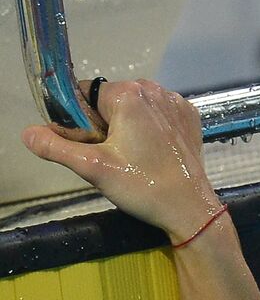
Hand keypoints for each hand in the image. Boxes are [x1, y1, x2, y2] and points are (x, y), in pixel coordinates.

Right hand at [21, 79, 221, 241]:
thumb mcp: (92, 167)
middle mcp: (154, 90)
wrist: (191, 209)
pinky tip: (152, 153)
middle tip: (113, 158)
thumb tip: (29, 133)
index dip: (79, 121)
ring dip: (125, 128)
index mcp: (129, 94)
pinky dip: (149, 129)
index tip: (89, 146)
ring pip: (133, 108)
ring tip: (133, 158)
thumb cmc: (143, 187)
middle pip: (109, 101)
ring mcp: (175, 103)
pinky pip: (156, 115)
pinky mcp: (189, 117)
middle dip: (103, 125)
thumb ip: (55, 147)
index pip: (84, 95)